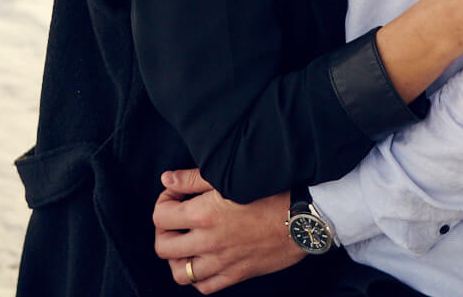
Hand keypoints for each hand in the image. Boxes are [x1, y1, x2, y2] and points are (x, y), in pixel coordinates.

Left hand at [152, 168, 303, 291]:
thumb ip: (192, 179)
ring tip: (187, 242)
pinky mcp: (236, 275)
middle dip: (164, 231)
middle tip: (176, 220)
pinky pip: (204, 287)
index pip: (160, 216)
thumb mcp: (229, 177)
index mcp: (203, 215)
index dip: (163, 202)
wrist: (302, 218)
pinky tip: (203, 260)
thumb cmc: (270, 192)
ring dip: (177, 257)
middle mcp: (208, 242)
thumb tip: (166, 180)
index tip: (176, 196)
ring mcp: (222, 262)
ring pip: (180, 273)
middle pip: (163, 247)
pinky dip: (197, 277)